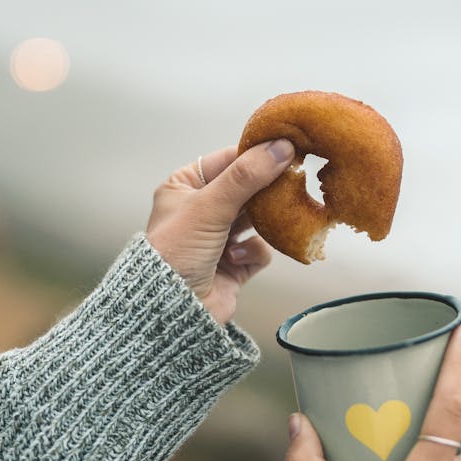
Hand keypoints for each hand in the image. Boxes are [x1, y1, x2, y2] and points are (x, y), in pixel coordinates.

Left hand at [146, 140, 294, 323]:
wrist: (170, 312)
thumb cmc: (175, 253)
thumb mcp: (208, 206)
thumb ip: (246, 176)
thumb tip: (281, 147)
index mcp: (184, 187)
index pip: (227, 161)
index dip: (255, 154)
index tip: (286, 147)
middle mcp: (201, 210)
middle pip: (246, 188)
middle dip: (265, 189)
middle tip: (290, 181)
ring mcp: (219, 238)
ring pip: (257, 217)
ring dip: (261, 222)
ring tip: (270, 219)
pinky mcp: (234, 264)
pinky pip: (259, 248)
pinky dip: (253, 252)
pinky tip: (234, 258)